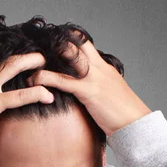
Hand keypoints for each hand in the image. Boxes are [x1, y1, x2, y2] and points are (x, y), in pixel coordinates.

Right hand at [0, 53, 54, 152]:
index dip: (2, 52)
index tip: (17, 51)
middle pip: (0, 55)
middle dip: (20, 51)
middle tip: (36, 54)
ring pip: (11, 66)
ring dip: (30, 61)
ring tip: (44, 63)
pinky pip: (18, 96)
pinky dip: (36, 93)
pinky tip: (48, 95)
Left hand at [26, 31, 151, 135]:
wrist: (136, 124)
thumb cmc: (123, 114)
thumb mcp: (110, 94)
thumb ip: (97, 87)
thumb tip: (85, 92)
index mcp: (104, 67)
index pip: (86, 45)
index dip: (69, 42)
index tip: (52, 48)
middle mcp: (99, 67)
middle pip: (78, 42)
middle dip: (57, 43)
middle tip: (39, 52)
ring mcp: (94, 78)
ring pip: (69, 56)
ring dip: (48, 57)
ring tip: (30, 64)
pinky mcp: (89, 92)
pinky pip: (63, 81)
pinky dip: (46, 79)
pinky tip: (34, 81)